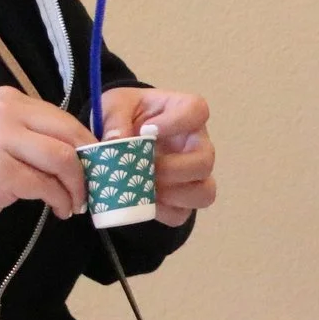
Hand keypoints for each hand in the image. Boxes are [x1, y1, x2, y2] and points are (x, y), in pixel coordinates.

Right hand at [0, 87, 93, 238]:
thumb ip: (32, 135)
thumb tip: (82, 150)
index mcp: (7, 100)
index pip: (63, 118)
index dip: (86, 145)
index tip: (93, 166)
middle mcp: (5, 113)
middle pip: (69, 136)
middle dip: (88, 165)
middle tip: (90, 187)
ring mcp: (1, 141)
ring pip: (63, 160)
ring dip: (76, 186)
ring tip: (73, 203)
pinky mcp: (0, 173)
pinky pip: (46, 186)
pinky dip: (60, 201)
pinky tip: (58, 210)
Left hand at [100, 87, 216, 226]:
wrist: (116, 139)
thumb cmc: (123, 116)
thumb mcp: (113, 105)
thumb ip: (114, 117)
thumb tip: (116, 140)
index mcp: (182, 112)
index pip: (197, 110)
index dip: (178, 122)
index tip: (148, 130)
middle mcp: (195, 143)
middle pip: (205, 160)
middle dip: (175, 169)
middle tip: (147, 168)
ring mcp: (192, 174)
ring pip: (204, 192)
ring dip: (174, 195)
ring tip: (146, 189)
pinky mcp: (180, 200)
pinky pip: (181, 214)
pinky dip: (161, 212)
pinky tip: (141, 203)